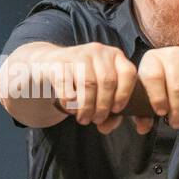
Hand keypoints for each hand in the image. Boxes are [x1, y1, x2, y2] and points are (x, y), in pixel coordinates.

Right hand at [1, 42, 136, 134]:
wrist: (49, 65)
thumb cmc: (82, 82)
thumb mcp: (100, 91)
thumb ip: (109, 111)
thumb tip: (106, 128)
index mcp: (115, 56)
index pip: (128, 73)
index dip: (124, 95)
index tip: (116, 110)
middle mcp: (98, 51)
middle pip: (107, 81)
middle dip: (103, 106)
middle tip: (96, 120)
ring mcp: (78, 53)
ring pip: (88, 84)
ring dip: (87, 107)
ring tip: (84, 119)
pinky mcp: (58, 62)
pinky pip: (67, 85)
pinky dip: (70, 102)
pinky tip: (70, 109)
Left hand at [137, 47, 178, 132]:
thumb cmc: (167, 82)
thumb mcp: (151, 93)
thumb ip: (144, 111)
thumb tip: (143, 128)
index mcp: (153, 59)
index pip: (154, 78)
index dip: (157, 98)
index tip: (162, 114)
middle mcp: (172, 54)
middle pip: (177, 87)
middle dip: (178, 111)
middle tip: (178, 125)